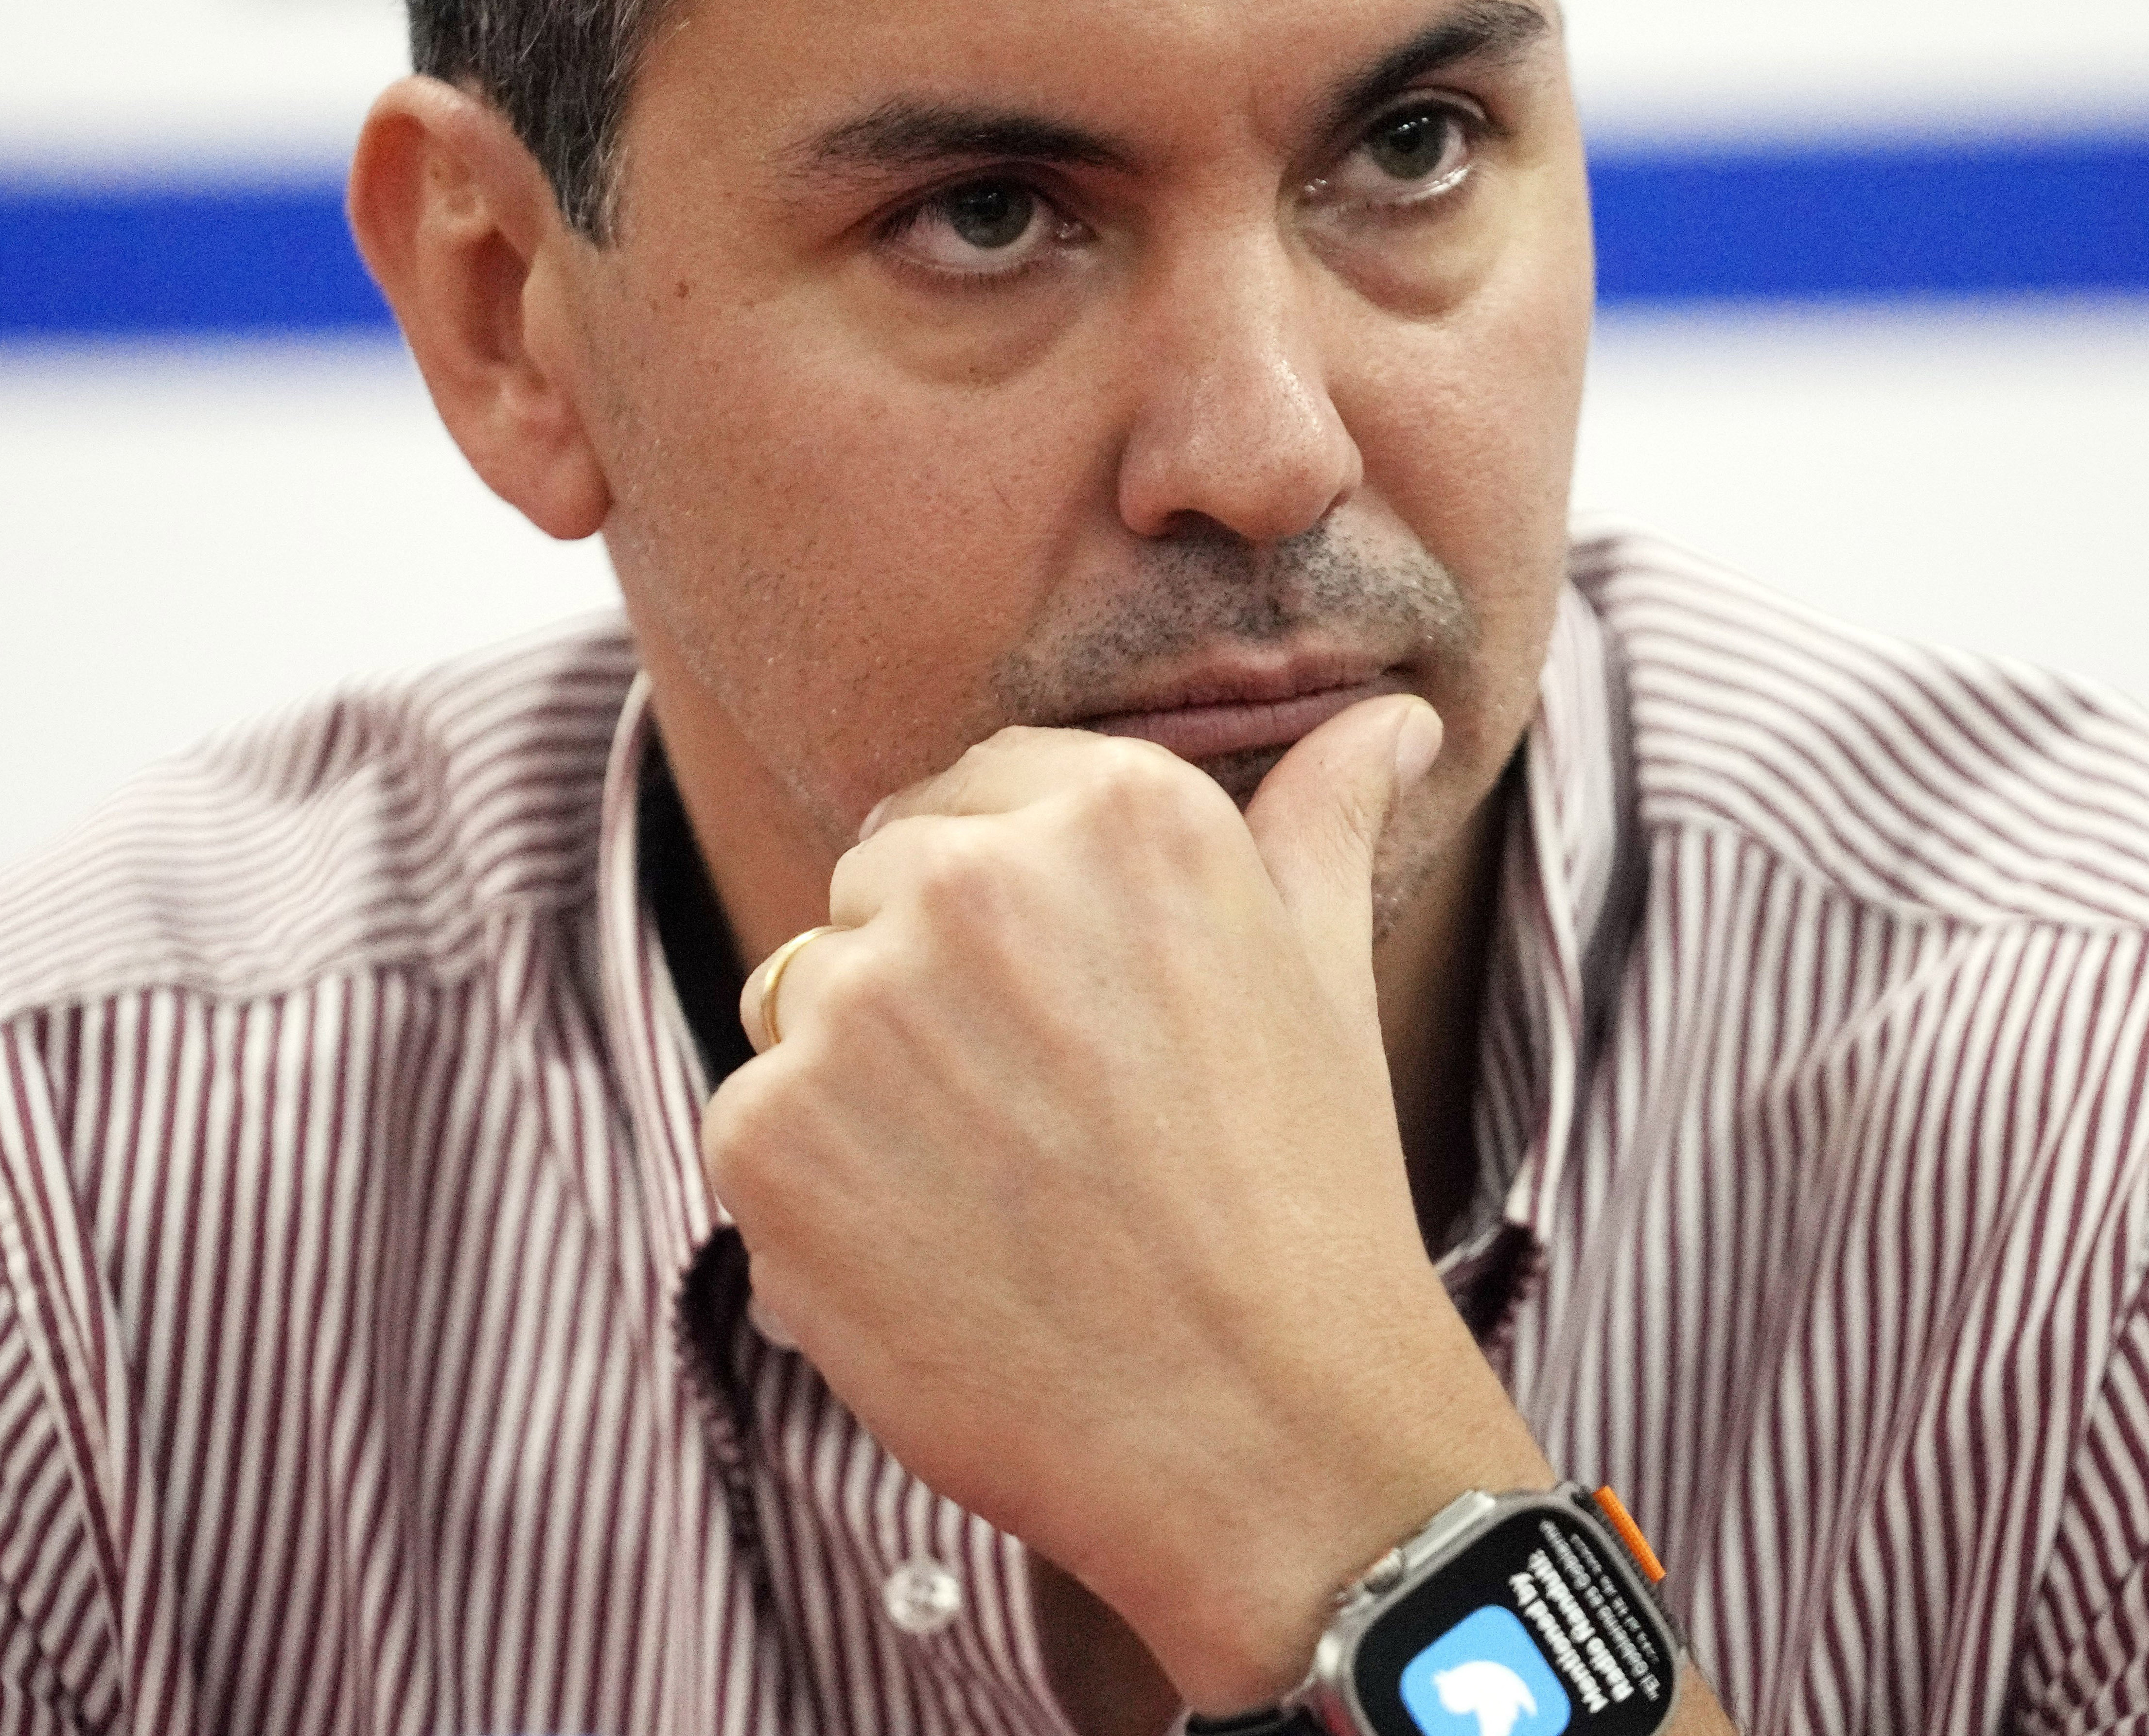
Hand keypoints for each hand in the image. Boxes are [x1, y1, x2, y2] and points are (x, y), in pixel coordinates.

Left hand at [698, 694, 1552, 1711]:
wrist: (1261, 1431)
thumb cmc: (1302, 1197)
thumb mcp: (1323, 974)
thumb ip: (1323, 818)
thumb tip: (1393, 716)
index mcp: (1114, 811)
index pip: (967, 799)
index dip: (1000, 910)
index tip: (1064, 1014)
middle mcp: (972, 879)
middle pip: (874, 893)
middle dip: (930, 993)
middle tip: (1044, 1125)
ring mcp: (857, 1006)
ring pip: (803, 1005)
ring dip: (868, 1089)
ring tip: (1000, 1197)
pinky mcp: (767, 1134)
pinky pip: (756, 1122)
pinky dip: (820, 1195)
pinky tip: (939, 1260)